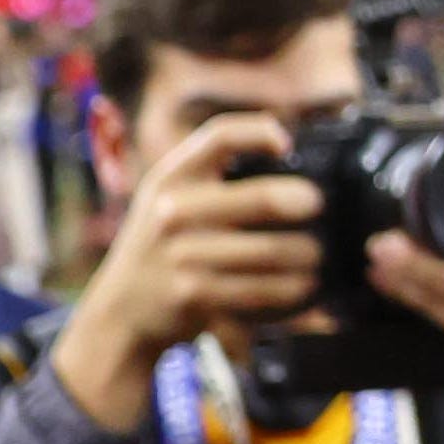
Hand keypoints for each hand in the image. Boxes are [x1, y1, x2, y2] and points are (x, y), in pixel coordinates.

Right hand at [47, 113, 326, 428]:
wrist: (121, 311)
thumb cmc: (163, 247)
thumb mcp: (171, 198)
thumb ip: (213, 174)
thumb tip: (288, 145)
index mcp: (172, 177)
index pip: (220, 136)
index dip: (260, 132)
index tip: (287, 144)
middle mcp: (173, 210)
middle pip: (264, 197)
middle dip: (308, 203)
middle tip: (322, 208)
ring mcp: (182, 254)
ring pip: (274, 251)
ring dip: (309, 256)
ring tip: (318, 257)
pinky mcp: (194, 293)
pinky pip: (264, 289)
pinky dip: (293, 290)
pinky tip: (303, 286)